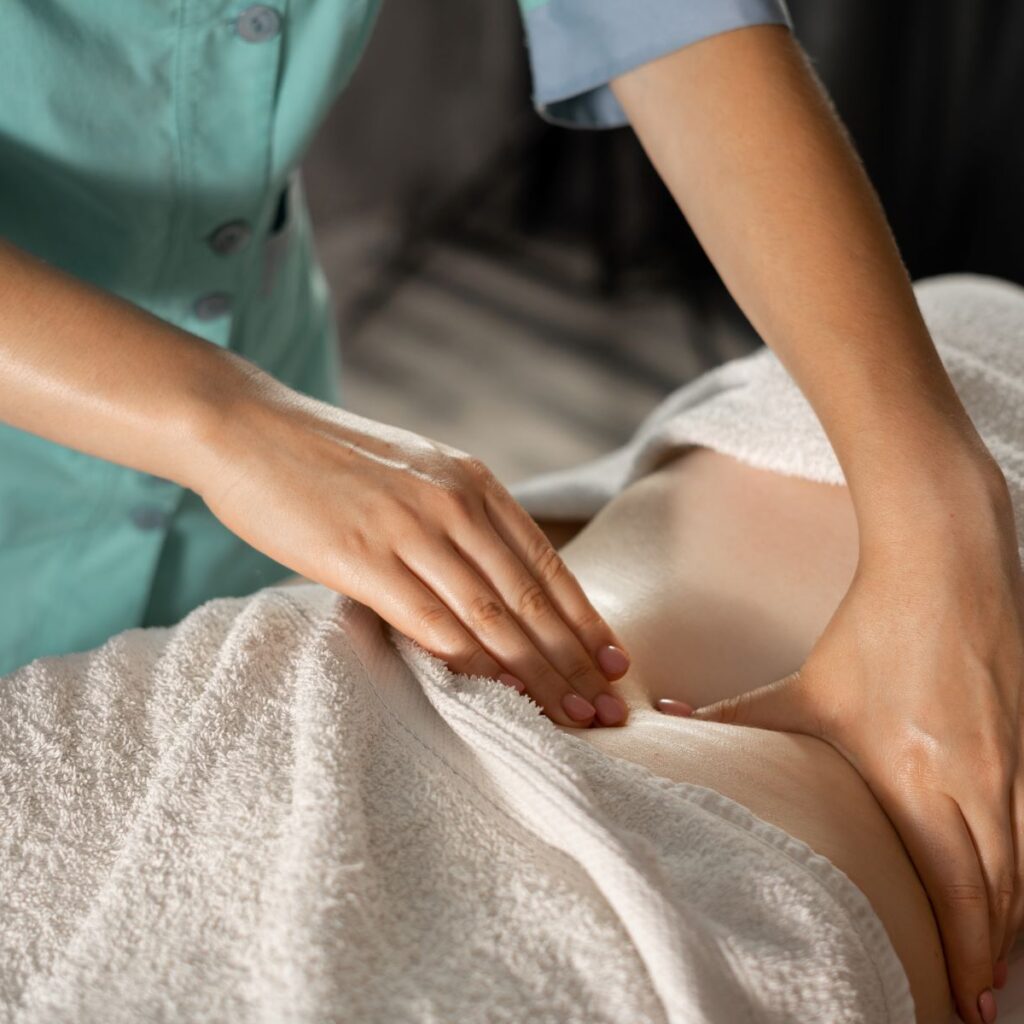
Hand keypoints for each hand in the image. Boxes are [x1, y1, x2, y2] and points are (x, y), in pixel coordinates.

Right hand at [188, 372, 630, 727]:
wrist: (246, 426)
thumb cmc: (328, 459)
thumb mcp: (413, 474)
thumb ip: (455, 519)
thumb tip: (489, 583)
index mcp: (473, 481)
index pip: (546, 563)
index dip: (587, 620)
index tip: (616, 663)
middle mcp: (453, 502)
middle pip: (530, 598)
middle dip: (576, 661)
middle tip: (610, 710)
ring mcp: (410, 528)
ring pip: (491, 617)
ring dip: (537, 675)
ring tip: (572, 718)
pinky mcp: (361, 557)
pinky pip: (430, 622)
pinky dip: (472, 666)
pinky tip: (501, 699)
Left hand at [685, 464, 1023, 1023]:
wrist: (944, 570)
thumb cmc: (873, 631)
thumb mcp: (805, 686)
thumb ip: (737, 713)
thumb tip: (665, 713)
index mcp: (916, 778)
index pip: (954, 891)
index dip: (962, 956)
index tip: (958, 1004)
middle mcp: (976, 783)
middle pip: (998, 896)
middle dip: (988, 959)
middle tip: (973, 1008)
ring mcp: (1012, 765)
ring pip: (1023, 868)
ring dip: (1009, 923)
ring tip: (991, 969)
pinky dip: (1022, 874)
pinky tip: (1009, 894)